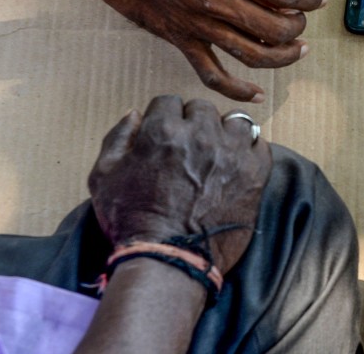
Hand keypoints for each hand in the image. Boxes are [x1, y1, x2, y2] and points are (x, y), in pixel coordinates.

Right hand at [77, 0, 324, 101]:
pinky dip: (238, 90)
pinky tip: (257, 93)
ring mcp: (198, 25)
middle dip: (298, 27)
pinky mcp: (182, 41)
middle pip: (275, 28)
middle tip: (302, 21)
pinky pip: (214, 75)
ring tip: (296, 49)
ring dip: (283, 57)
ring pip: (253, 55)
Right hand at [88, 95, 271, 273]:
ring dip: (225, 133)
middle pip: (202, 109)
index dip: (165, 119)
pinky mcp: (255, 172)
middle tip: (189, 149)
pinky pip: (259, 143)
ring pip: (234, 121)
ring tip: (217, 154)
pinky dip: (250, 150)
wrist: (168, 260)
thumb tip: (135, 113)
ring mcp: (231, 152)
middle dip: (194, 124)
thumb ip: (118, 138)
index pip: (168, 102)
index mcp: (162, 130)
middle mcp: (200, 134)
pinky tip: (238, 164)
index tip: (166, 137)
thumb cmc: (131, 221)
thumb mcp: (104, 177)